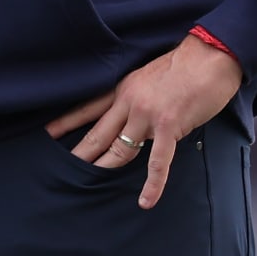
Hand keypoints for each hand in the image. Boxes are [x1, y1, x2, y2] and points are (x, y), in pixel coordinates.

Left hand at [44, 35, 243, 208]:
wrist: (210, 55)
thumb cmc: (185, 64)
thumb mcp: (148, 75)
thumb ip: (136, 96)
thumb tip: (130, 117)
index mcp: (124, 87)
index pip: (88, 107)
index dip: (66, 122)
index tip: (46, 134)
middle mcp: (129, 101)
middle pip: (97, 133)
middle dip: (80, 153)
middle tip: (60, 170)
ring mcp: (148, 115)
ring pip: (120, 150)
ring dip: (106, 168)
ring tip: (90, 186)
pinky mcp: (169, 126)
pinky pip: (157, 161)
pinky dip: (152, 184)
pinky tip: (145, 200)